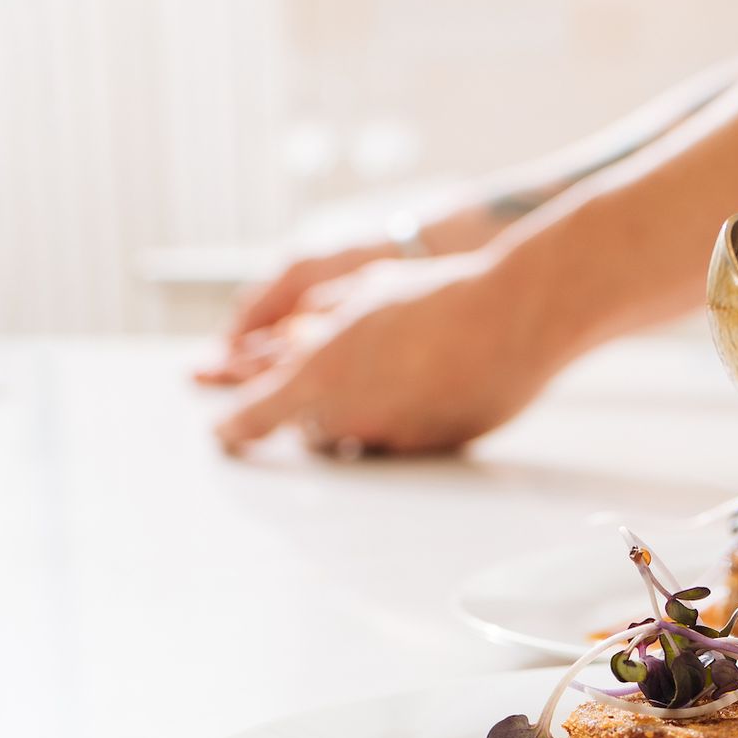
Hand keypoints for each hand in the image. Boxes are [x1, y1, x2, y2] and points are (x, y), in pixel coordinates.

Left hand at [208, 252, 568, 455]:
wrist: (515, 318)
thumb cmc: (441, 295)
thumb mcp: (362, 289)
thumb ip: (320, 319)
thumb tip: (299, 333)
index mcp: (321, 374)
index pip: (256, 416)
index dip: (234, 427)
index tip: (222, 433)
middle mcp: (354, 416)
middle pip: (309, 430)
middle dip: (311, 408)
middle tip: (337, 375)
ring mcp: (397, 438)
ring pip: (357, 440)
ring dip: (358, 415)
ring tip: (394, 372)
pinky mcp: (436, 448)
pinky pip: (404, 442)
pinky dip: (404, 418)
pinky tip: (431, 382)